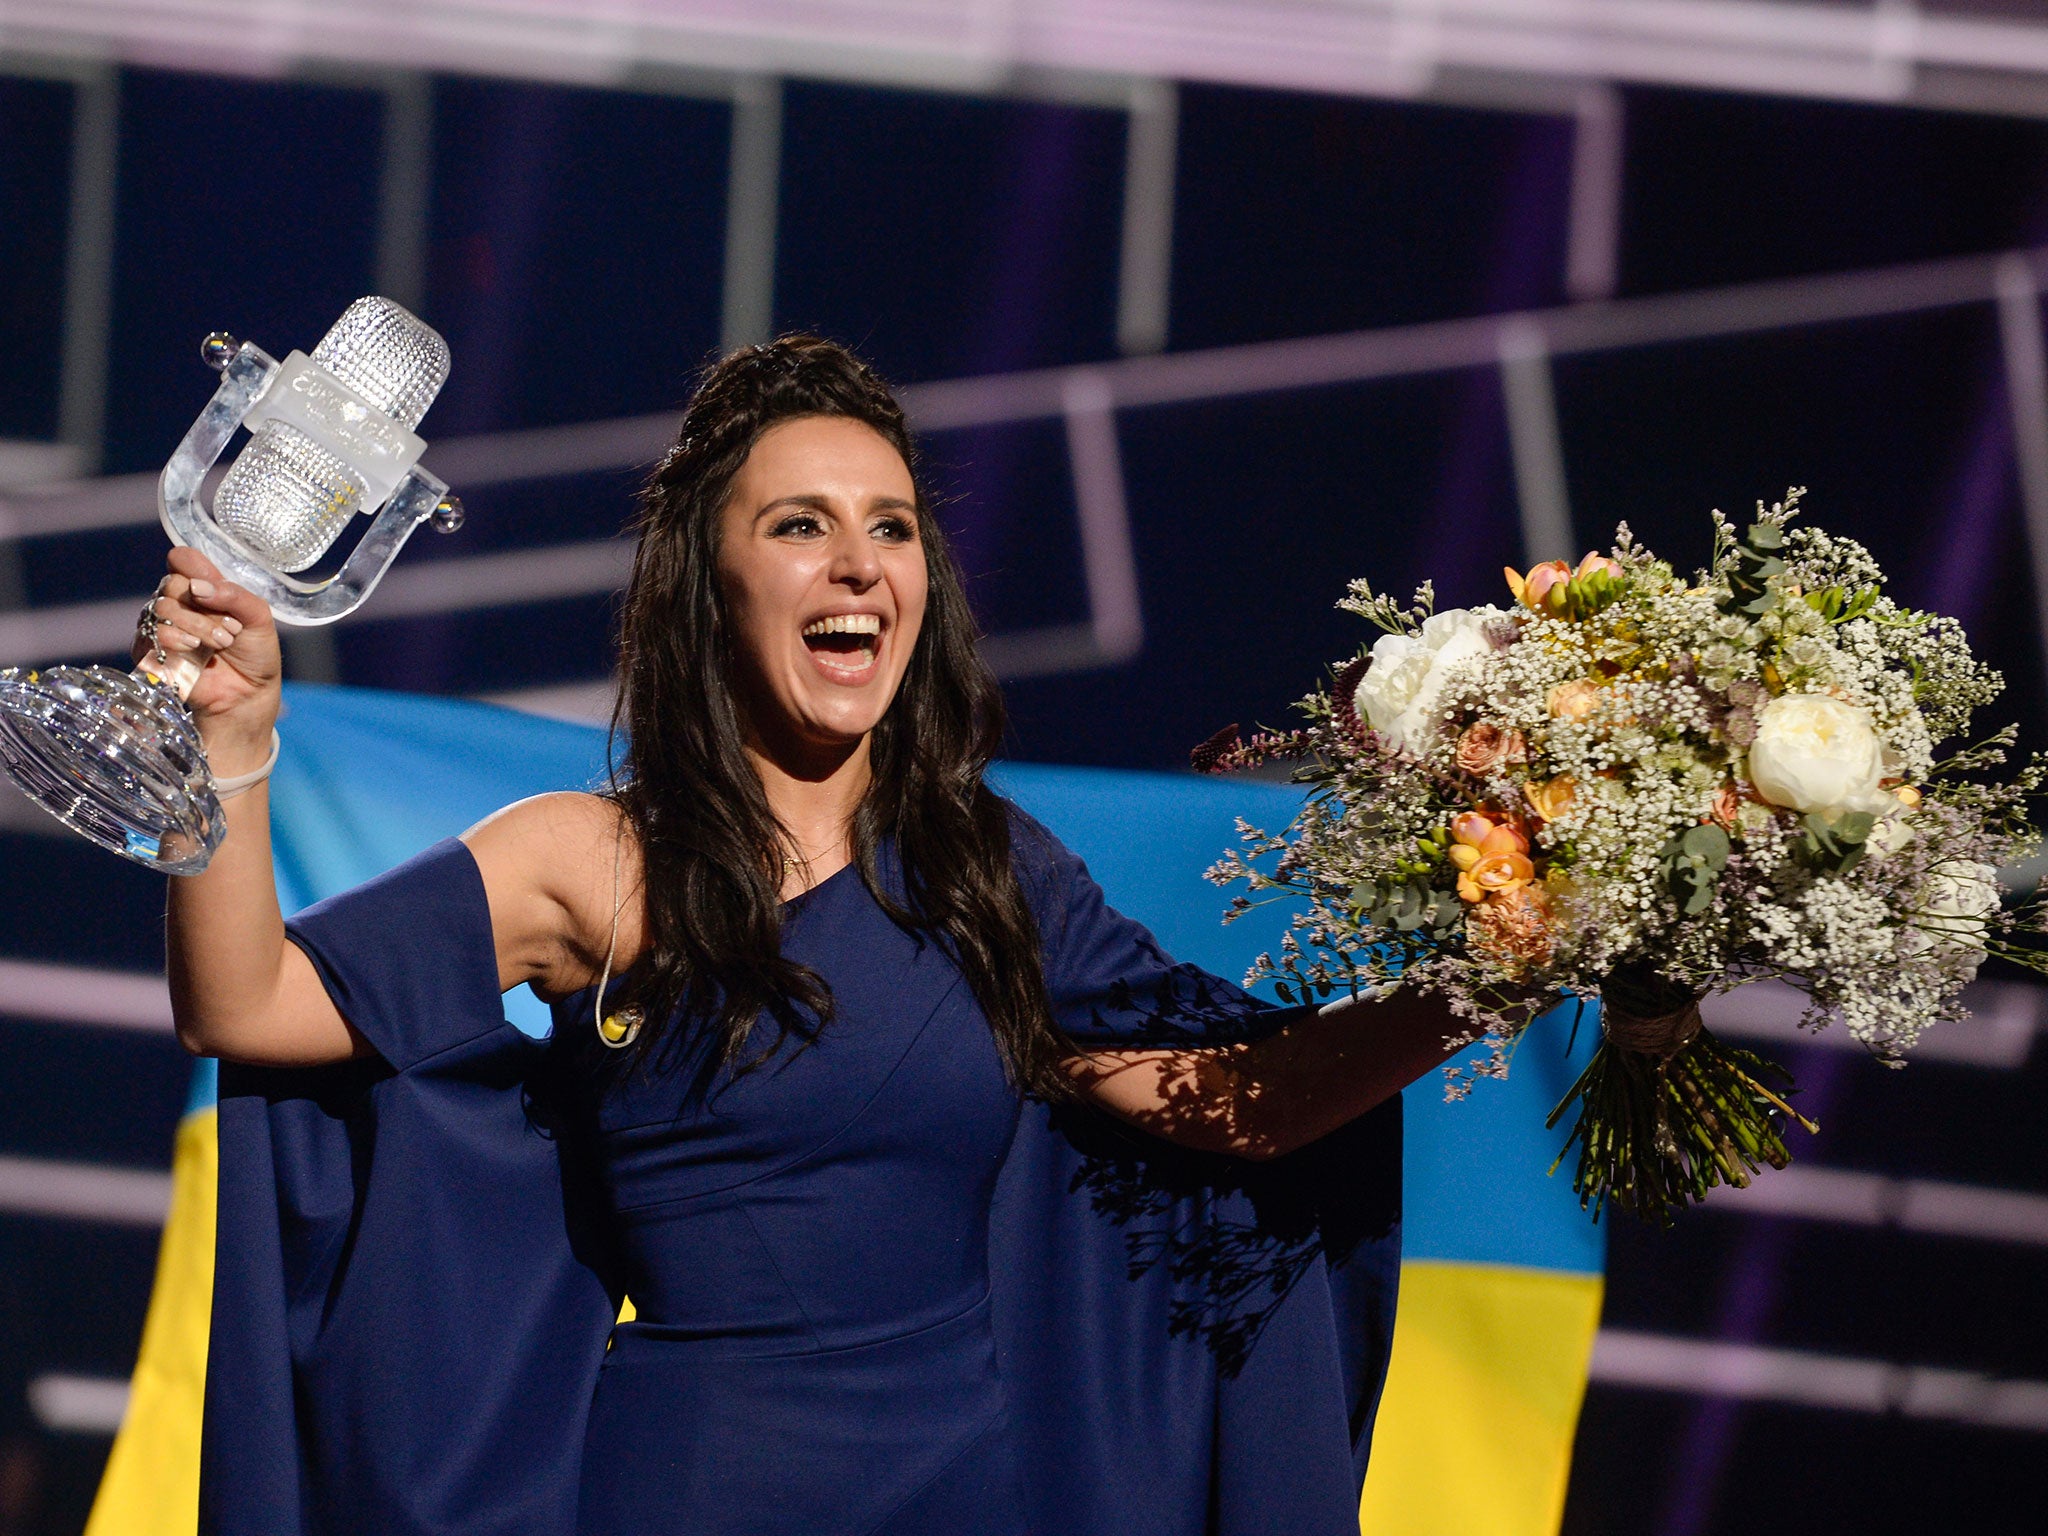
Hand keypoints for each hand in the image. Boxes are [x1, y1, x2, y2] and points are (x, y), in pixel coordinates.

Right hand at [132, 548, 281, 769]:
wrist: (247, 695)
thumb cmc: (254, 654)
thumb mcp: (259, 619)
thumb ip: (235, 596)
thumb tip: (199, 588)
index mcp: (202, 588)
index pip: (182, 560)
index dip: (194, 569)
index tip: (211, 591)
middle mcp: (178, 602)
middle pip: (172, 585)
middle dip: (203, 610)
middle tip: (229, 632)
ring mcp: (160, 625)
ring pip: (160, 609)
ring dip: (195, 626)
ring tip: (219, 645)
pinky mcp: (149, 650)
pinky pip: (149, 635)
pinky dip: (174, 641)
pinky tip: (194, 650)